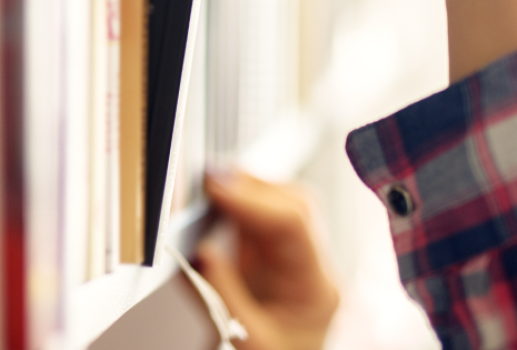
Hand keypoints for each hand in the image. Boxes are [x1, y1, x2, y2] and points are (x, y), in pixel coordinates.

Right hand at [195, 171, 337, 349]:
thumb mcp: (249, 342)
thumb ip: (223, 295)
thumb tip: (200, 250)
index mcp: (317, 289)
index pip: (294, 225)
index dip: (252, 200)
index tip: (215, 188)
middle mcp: (313, 266)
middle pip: (292, 205)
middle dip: (248, 187)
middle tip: (207, 182)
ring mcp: (297, 258)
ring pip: (279, 205)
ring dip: (243, 193)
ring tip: (208, 193)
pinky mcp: (277, 257)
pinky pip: (262, 219)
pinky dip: (238, 207)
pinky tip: (217, 208)